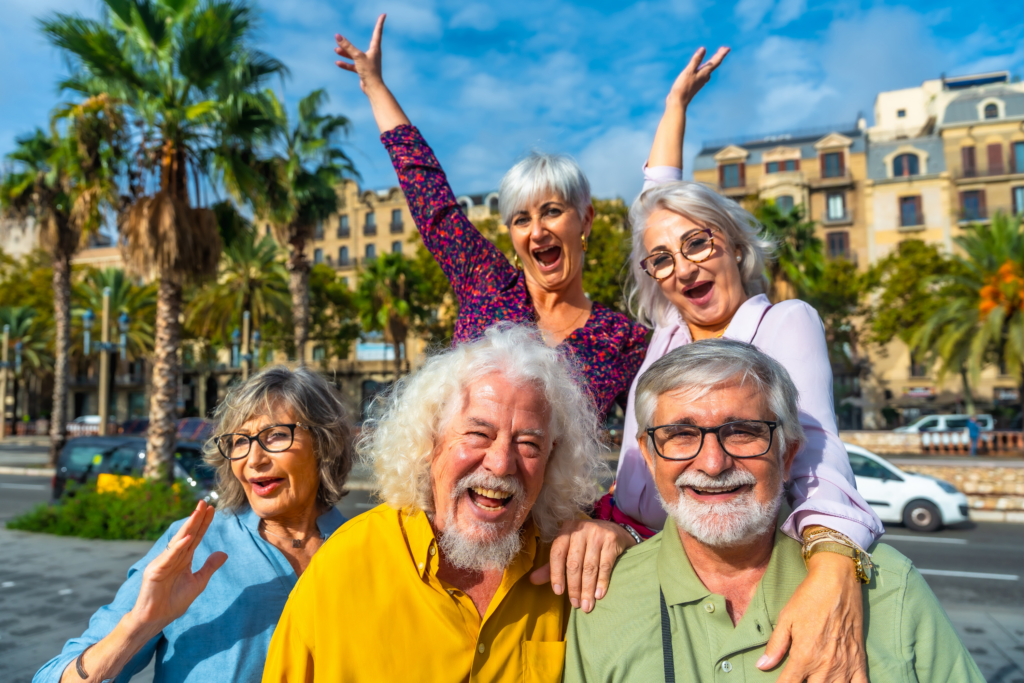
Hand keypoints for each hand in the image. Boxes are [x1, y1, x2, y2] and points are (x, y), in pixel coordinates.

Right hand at [127, 501, 226, 637]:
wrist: (157, 619)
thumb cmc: (174, 601)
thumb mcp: (198, 582)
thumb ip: (209, 567)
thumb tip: (224, 553)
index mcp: (183, 559)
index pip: (196, 537)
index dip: (204, 524)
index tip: (212, 509)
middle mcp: (173, 557)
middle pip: (188, 534)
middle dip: (196, 519)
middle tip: (205, 503)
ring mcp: (163, 562)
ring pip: (178, 541)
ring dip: (188, 527)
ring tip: (197, 512)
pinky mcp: (154, 571)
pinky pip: (168, 557)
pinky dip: (178, 547)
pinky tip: (188, 537)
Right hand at [335, 15, 385, 93]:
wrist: (373, 88)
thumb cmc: (369, 71)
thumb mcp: (357, 56)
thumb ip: (347, 46)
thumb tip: (337, 36)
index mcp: (375, 49)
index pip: (377, 32)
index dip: (380, 23)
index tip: (383, 15)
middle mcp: (372, 55)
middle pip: (360, 45)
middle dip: (350, 42)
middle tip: (344, 36)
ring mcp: (367, 63)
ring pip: (355, 56)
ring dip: (346, 53)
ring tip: (336, 50)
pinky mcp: (363, 71)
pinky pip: (353, 66)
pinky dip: (346, 64)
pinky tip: (338, 62)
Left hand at [529, 519, 635, 612]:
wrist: (615, 531)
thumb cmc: (586, 544)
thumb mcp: (568, 551)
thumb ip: (551, 566)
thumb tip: (532, 580)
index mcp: (565, 530)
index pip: (557, 553)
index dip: (556, 574)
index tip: (558, 592)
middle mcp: (580, 529)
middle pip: (574, 563)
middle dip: (574, 587)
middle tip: (576, 605)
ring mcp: (597, 533)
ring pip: (589, 566)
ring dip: (587, 589)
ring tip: (587, 606)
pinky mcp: (611, 539)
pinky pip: (605, 565)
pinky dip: (602, 582)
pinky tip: (599, 595)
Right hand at [666, 46, 729, 110]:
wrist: (678, 102)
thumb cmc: (683, 87)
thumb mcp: (689, 71)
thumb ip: (696, 60)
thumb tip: (703, 49)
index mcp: (704, 73)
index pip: (716, 61)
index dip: (722, 54)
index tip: (728, 48)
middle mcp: (704, 77)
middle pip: (714, 65)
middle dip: (719, 56)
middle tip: (724, 49)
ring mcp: (700, 81)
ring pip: (709, 69)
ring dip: (713, 62)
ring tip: (715, 56)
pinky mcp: (695, 84)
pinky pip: (703, 73)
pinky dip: (705, 68)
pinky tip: (703, 68)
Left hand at [757, 552, 867, 682]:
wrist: (836, 582)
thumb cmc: (808, 598)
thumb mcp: (786, 619)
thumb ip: (776, 646)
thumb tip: (762, 666)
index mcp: (804, 656)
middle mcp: (825, 666)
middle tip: (799, 677)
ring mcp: (844, 665)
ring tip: (816, 680)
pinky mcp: (860, 660)